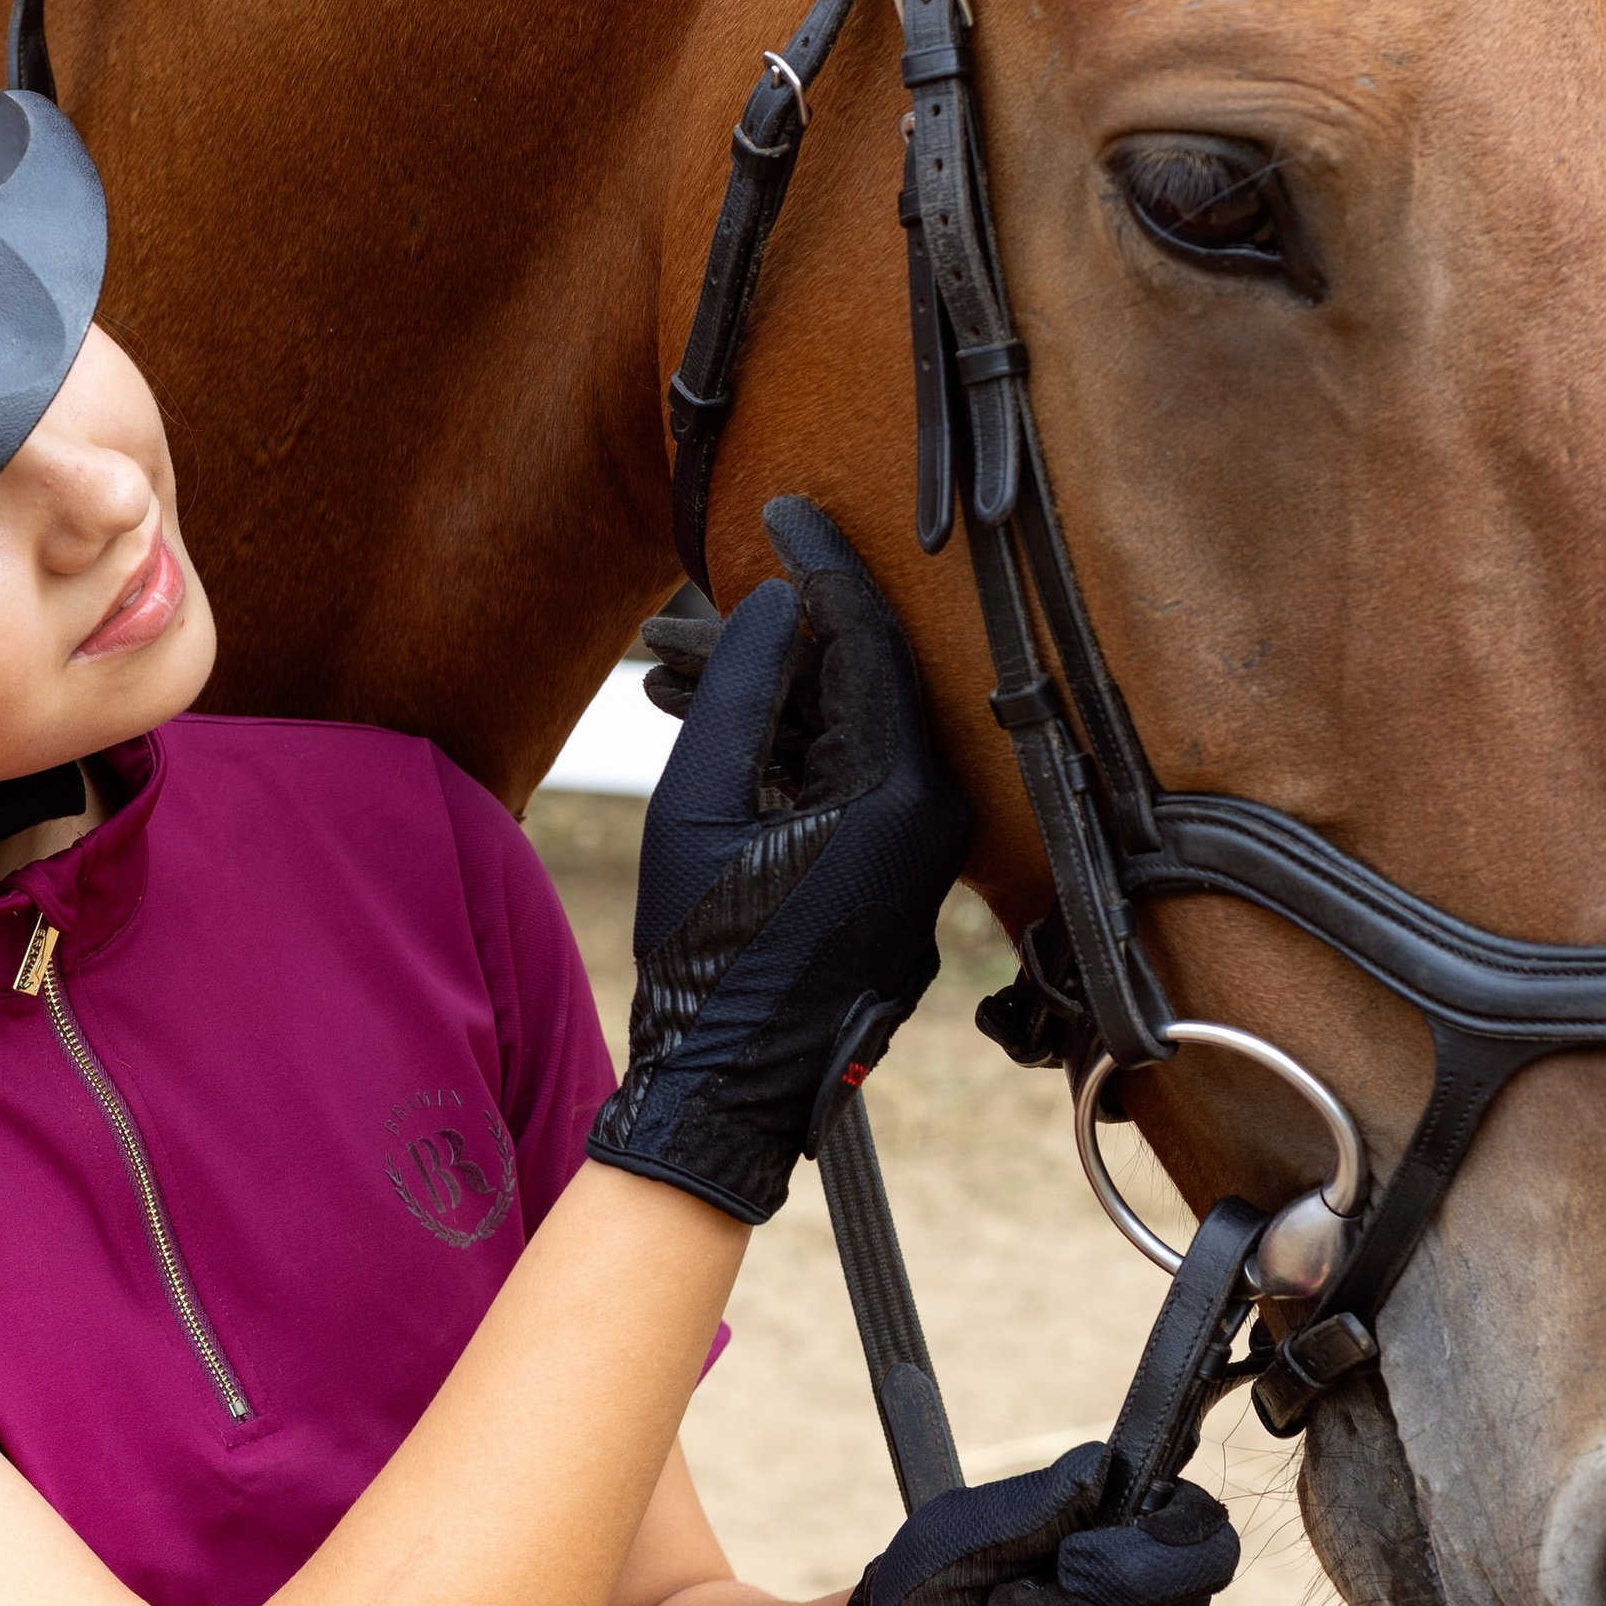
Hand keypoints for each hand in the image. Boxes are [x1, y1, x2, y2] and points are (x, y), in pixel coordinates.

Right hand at [585, 497, 970, 1224]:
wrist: (724, 1094)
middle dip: (775, 638)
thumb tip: (775, 604)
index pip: (867, 643)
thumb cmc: (709, 961)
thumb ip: (738, 689)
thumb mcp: (700, 805)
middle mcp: (933, 818)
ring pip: (844, 731)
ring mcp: (919, 852)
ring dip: (768, 698)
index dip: (818, 567)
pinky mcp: (892, 877)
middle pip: (859, 681)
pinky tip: (713, 728)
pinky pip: (844, 781)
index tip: (778, 511)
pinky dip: (784, 750)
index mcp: (902, 794)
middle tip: (696, 610)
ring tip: (672, 676)